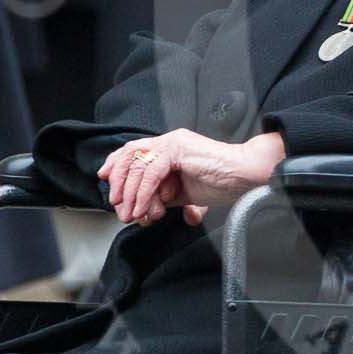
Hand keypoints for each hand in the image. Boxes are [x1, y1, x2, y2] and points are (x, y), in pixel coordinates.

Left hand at [96, 130, 286, 226]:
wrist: (245, 176)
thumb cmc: (223, 182)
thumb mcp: (185, 193)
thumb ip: (164, 197)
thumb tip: (143, 211)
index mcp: (171, 147)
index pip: (134, 151)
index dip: (116, 165)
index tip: (107, 182)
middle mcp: (169, 140)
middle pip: (129, 154)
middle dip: (118, 182)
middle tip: (117, 205)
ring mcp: (174, 143)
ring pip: (138, 165)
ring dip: (130, 194)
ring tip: (131, 213)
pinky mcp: (178, 150)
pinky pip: (151, 172)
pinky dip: (145, 193)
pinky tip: (145, 208)